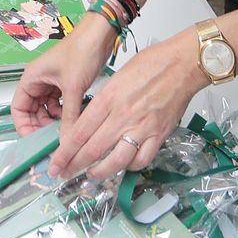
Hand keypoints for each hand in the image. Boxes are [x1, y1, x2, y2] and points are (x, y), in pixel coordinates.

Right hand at [11, 13, 116, 134]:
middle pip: (32, 112)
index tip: (34, 142)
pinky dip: (65, 115)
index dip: (24, 127)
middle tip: (51, 143)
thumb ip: (69, 118)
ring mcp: (53, 83)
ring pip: (47, 110)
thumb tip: (66, 142)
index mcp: (32, 78)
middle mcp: (39, 81)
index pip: (18, 109)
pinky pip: (60, 105)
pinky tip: (73, 121)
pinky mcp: (66, 84)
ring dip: (54, 122)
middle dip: (40, 127)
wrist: (100, 34)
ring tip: (64, 134)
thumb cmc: (81, 49)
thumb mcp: (73, 88)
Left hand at [44, 27, 204, 179]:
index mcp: (108, 99)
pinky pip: (141, 160)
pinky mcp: (159, 135)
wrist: (182, 64)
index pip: (79, 132)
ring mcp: (142, 128)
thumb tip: (90, 121)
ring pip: (115, 161)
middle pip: (92, 149)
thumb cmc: (151, 64)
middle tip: (63, 174)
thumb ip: (103, 101)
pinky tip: (123, 165)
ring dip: (100, 172)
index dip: (64, 152)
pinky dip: (130, 167)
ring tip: (91, 174)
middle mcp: (122, 116)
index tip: (55, 163)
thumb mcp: (116, 77)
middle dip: (74, 165)